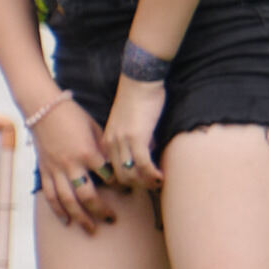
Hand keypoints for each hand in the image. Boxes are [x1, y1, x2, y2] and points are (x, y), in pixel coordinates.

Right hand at [32, 96, 125, 231]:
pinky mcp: (44, 170)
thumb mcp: (95, 128)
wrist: (42, 108)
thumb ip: (105, 149)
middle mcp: (71, 165)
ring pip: (68, 201)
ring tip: (90, 229)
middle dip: (101, 210)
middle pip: (87, 196)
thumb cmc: (73, 115)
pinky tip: (67, 220)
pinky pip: (50, 194)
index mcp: (87, 152)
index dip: (120, 186)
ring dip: (80, 217)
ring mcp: (55, 169)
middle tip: (112, 219)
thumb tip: (117, 166)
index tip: (129, 192)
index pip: (108, 177)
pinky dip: (58, 210)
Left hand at [98, 75, 170, 193]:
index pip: (111, 172)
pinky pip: (143, 164)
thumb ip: (134, 143)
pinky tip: (161, 177)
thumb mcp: (130, 126)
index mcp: (107, 141)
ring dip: (146, 183)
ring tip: (158, 183)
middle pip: (119, 177)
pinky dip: (152, 174)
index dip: (126, 182)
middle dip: (137, 186)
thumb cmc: (138, 100)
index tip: (141, 184)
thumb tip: (146, 158)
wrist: (140, 81)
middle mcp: (111, 143)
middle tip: (152, 187)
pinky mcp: (136, 137)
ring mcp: (122, 141)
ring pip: (130, 174)